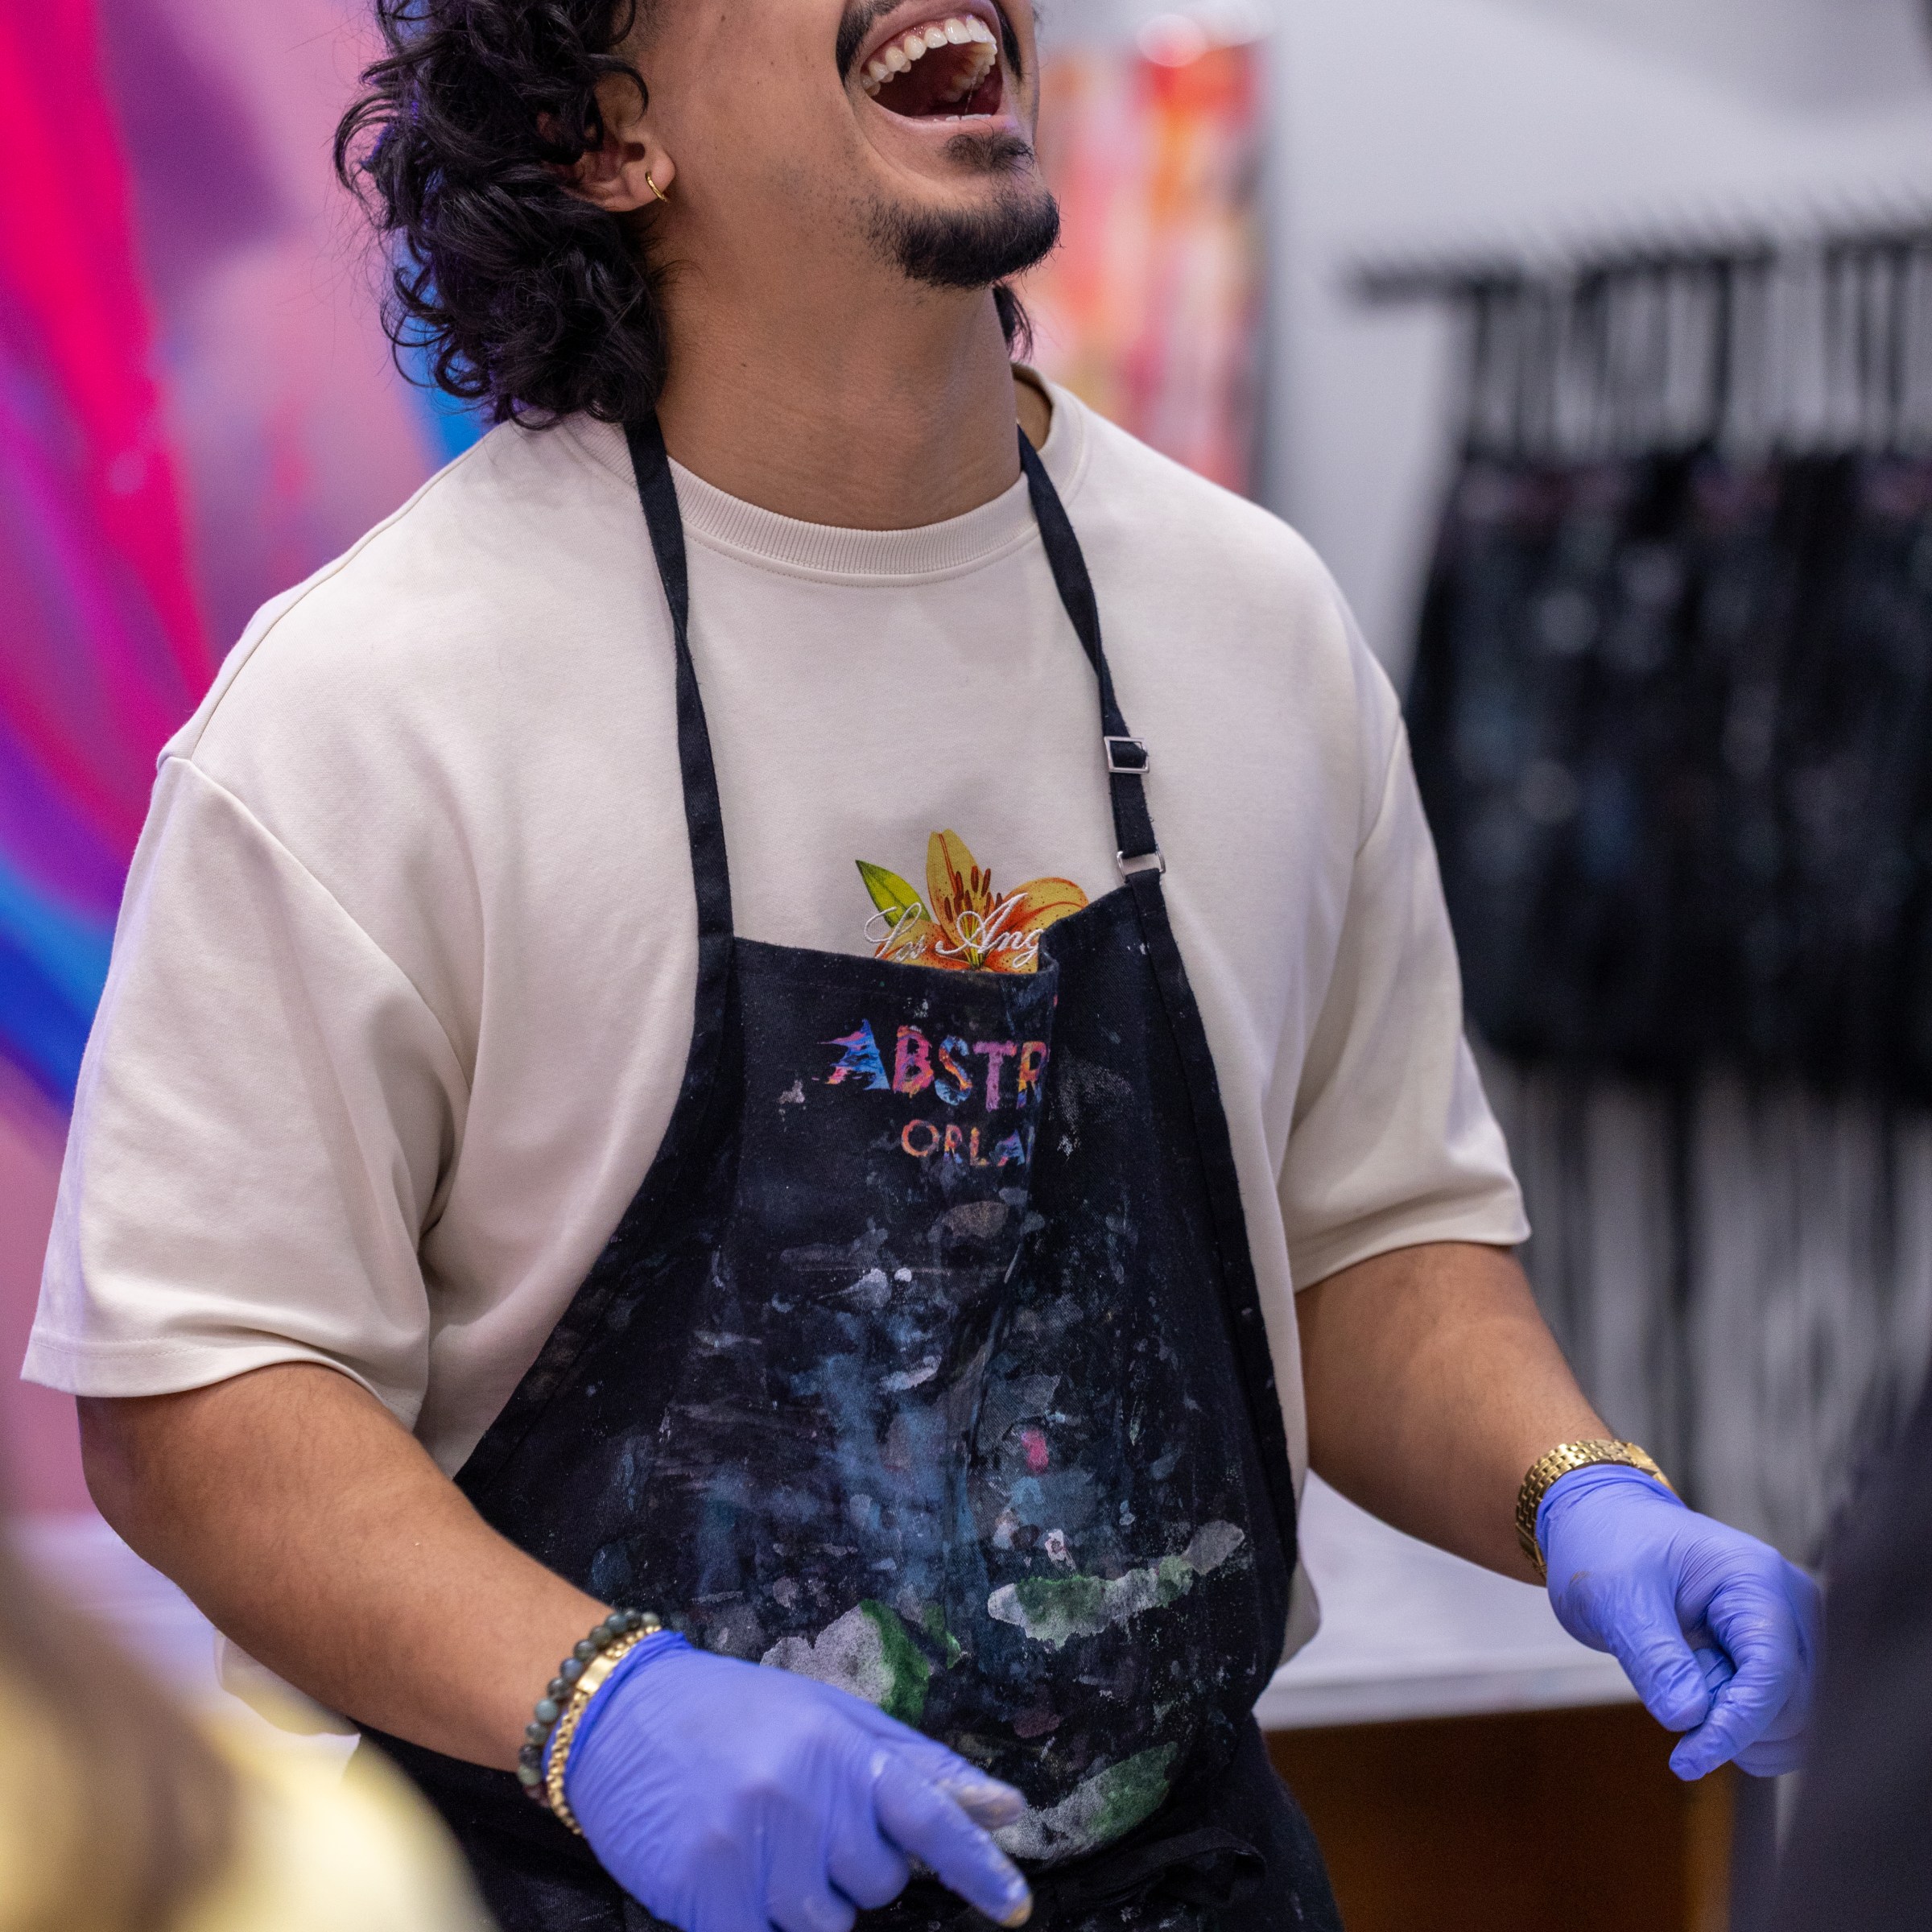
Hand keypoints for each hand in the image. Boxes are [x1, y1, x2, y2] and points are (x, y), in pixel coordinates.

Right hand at [559, 1633, 1033, 1931]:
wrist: (619, 1717)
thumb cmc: (737, 1714)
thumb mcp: (829, 1717)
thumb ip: (917, 1766)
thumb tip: (1007, 1807)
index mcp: (839, 1747)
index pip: (927, 1813)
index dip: (977, 1864)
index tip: (1016, 1905)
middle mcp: (801, 1796)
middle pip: (878, 1885)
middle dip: (853, 1868)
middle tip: (803, 1821)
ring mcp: (752, 1849)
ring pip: (826, 1926)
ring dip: (805, 1902)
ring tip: (762, 1844)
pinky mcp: (706, 1895)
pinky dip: (761, 1926)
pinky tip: (736, 1886)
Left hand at [1539, 1466, 1820, 1779]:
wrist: (1607, 1526)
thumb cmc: (1608, 1547)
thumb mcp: (1614, 1596)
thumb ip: (1653, 1657)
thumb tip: (1689, 1719)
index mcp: (1756, 1578)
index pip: (1772, 1674)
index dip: (1736, 1726)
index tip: (1684, 1759)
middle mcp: (1791, 1605)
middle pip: (1793, 1707)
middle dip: (1731, 1723)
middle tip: (1666, 1690)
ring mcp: (1791, 1630)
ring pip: (1795, 1723)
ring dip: (1739, 1729)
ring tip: (1681, 1680)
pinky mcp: (1780, 1654)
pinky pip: (1781, 1718)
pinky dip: (1742, 1727)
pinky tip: (1699, 1697)